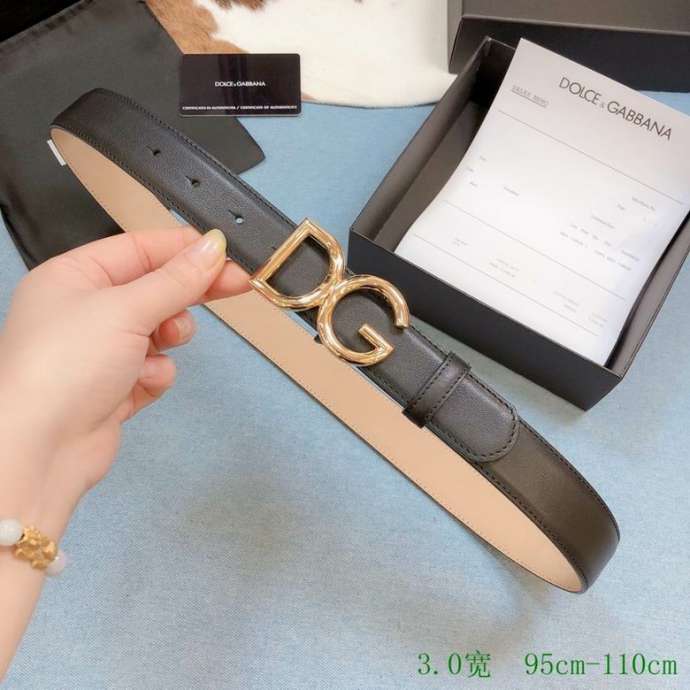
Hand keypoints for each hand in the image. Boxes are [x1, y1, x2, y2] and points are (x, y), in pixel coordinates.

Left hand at [0, 227, 248, 519]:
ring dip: (168, 337)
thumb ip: (177, 279)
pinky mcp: (113, 387)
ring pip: (158, 330)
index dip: (184, 249)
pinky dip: (154, 374)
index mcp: (73, 277)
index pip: (139, 249)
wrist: (41, 450)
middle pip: (152, 289)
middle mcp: (84, 310)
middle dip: (187, 292)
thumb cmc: (68, 365)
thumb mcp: (126, 308)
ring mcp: (99, 351)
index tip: (226, 253)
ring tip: (164, 345)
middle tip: (236, 285)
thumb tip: (214, 245)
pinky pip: (153, 368)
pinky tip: (141, 383)